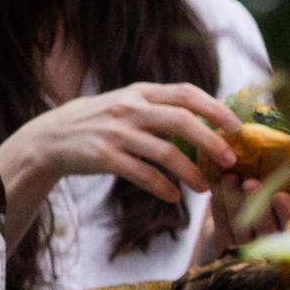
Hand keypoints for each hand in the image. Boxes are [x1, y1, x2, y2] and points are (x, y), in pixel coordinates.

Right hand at [0, 81, 240, 206]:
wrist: (52, 137)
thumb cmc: (102, 122)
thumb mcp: (129, 104)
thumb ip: (162, 107)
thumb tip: (210, 119)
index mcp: (141, 92)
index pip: (186, 93)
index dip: (215, 109)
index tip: (237, 128)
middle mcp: (130, 108)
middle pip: (181, 120)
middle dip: (211, 142)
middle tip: (230, 161)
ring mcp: (116, 132)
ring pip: (165, 152)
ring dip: (191, 173)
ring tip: (205, 188)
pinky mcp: (104, 157)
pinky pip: (142, 174)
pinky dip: (162, 187)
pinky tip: (174, 197)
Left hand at [207, 162, 289, 249]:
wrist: (234, 217)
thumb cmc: (267, 199)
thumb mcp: (280, 195)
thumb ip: (286, 188)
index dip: (286, 213)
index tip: (281, 195)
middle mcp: (269, 245)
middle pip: (265, 230)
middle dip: (258, 205)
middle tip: (250, 183)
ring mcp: (245, 246)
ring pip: (240, 226)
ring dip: (234, 200)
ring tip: (230, 177)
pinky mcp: (223, 242)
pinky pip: (221, 224)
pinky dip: (219, 204)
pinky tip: (217, 184)